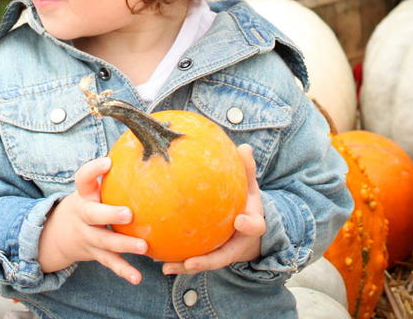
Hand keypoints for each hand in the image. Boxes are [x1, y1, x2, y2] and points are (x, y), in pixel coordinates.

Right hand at [38, 157, 146, 284]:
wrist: (61, 233)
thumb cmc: (89, 200)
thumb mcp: (92, 186)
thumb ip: (112, 171)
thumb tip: (143, 141)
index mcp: (84, 194)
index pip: (83, 178)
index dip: (93, 170)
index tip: (107, 162)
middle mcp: (83, 215)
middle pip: (93, 215)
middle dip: (109, 214)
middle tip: (129, 213)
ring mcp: (88, 236)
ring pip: (104, 241)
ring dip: (124, 245)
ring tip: (144, 247)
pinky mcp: (95, 253)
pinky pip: (110, 262)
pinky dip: (123, 271)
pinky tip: (138, 277)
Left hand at [162, 144, 265, 274]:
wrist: (248, 225)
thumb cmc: (246, 201)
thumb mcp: (250, 185)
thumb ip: (247, 168)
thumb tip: (245, 148)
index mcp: (251, 226)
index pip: (254, 226)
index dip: (249, 225)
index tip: (240, 220)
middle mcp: (236, 244)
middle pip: (223, 257)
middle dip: (207, 261)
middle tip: (192, 262)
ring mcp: (222, 253)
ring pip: (204, 263)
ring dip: (185, 266)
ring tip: (166, 266)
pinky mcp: (209, 256)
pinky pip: (191, 259)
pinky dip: (176, 261)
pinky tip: (158, 258)